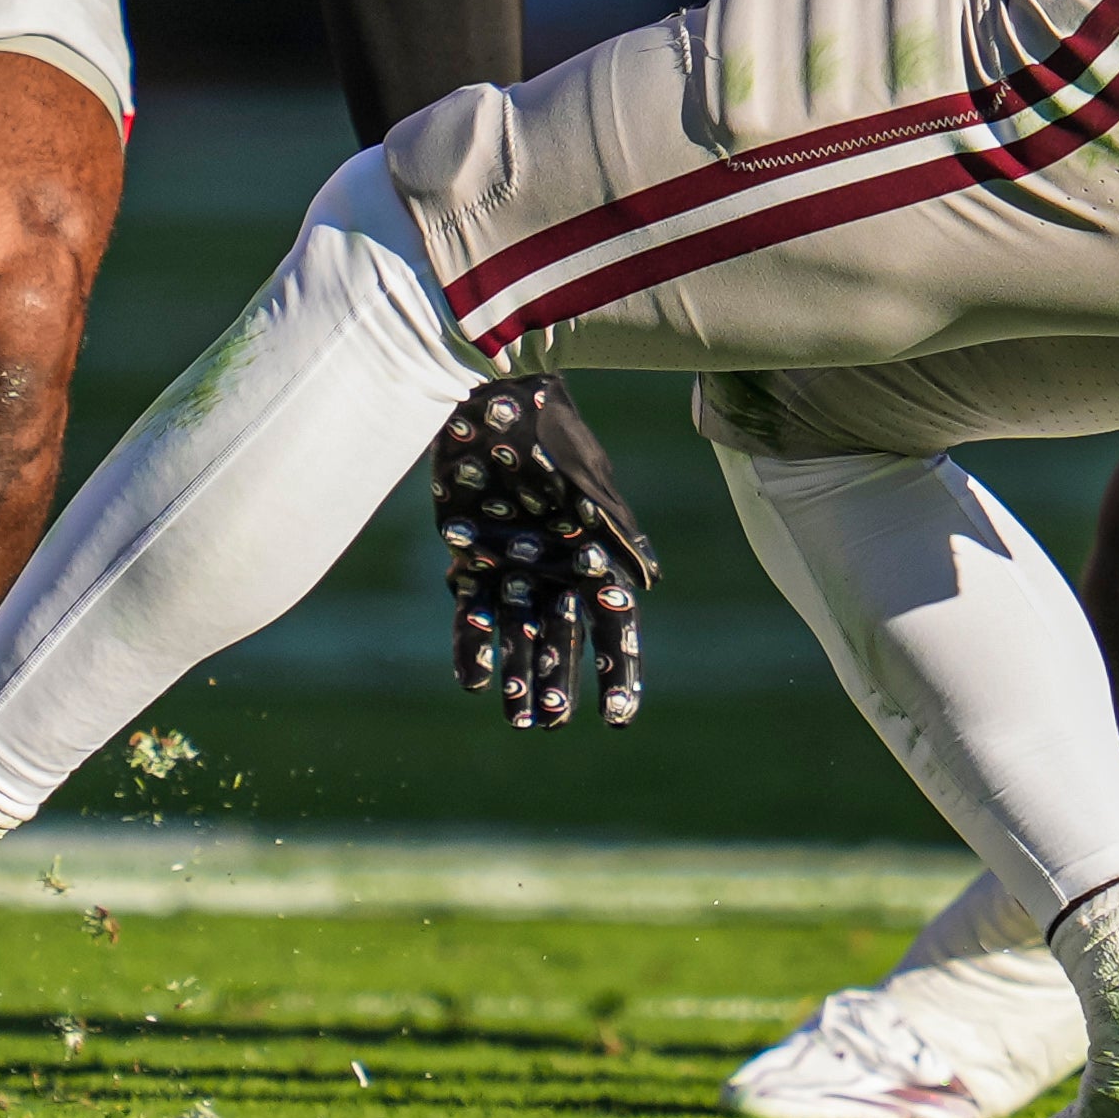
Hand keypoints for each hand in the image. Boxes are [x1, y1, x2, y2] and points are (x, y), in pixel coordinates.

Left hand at [433, 377, 658, 728]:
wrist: (488, 392)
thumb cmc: (548, 428)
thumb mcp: (584, 476)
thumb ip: (613, 529)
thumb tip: (648, 587)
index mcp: (594, 555)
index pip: (612, 627)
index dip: (618, 673)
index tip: (617, 719)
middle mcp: (556, 569)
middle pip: (562, 640)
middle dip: (559, 683)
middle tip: (551, 725)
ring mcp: (512, 566)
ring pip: (517, 636)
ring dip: (517, 676)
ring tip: (516, 722)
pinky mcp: (470, 557)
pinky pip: (472, 613)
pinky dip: (473, 647)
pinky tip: (471, 683)